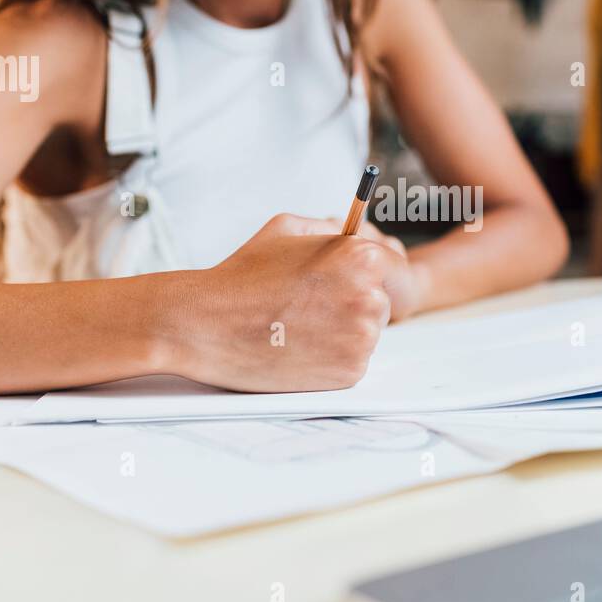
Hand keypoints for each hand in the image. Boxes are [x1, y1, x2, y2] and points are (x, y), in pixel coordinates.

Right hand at [156, 213, 410, 391]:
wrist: (207, 326)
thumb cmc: (243, 275)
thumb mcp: (287, 228)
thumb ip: (329, 228)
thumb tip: (352, 233)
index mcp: (362, 258)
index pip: (394, 267)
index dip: (370, 274)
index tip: (349, 281)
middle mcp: (370, 298)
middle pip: (382, 302)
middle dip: (354, 304)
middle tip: (312, 306)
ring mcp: (361, 339)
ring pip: (367, 334)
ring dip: (343, 332)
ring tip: (300, 326)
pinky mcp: (349, 372)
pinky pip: (352, 362)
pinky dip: (331, 358)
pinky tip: (299, 347)